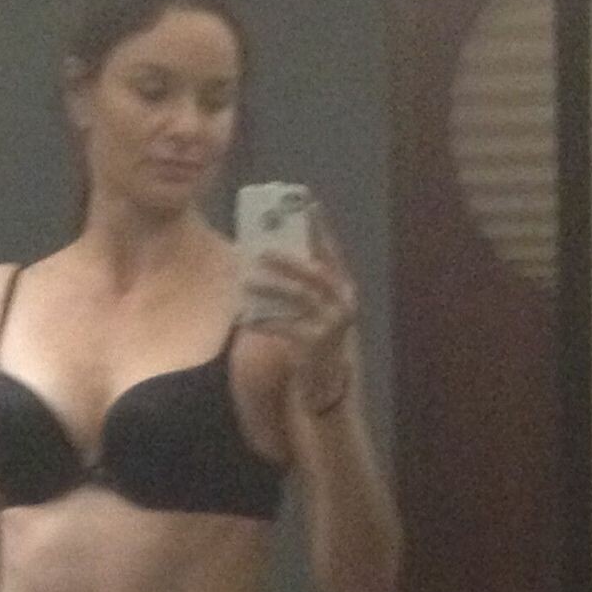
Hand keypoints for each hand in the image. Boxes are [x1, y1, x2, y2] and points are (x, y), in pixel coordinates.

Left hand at [241, 201, 357, 400]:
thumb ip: (306, 287)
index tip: (309, 205)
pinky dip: (266, 322)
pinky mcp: (316, 345)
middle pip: (316, 273)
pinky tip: (247, 319)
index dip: (321, 230)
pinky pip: (286, 327)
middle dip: (289, 260)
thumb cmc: (317, 343)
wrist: (328, 386)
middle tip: (262, 251)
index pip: (333, 254)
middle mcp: (344, 304)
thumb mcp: (318, 311)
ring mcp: (332, 325)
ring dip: (271, 288)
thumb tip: (271, 257)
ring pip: (299, 298)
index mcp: (345, 290)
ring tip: (247, 282)